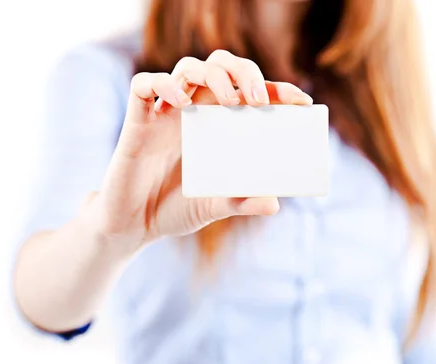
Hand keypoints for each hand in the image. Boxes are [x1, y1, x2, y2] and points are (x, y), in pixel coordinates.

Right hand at [89, 49, 312, 247]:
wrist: (135, 225)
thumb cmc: (176, 210)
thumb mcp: (215, 207)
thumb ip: (242, 202)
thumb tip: (275, 204)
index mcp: (218, 125)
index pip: (250, 93)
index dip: (277, 89)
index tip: (301, 100)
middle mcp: (195, 111)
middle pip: (221, 66)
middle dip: (244, 72)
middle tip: (257, 100)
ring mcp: (166, 112)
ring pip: (188, 67)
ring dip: (213, 75)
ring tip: (228, 101)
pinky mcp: (138, 119)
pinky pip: (144, 85)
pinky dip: (164, 85)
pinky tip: (181, 102)